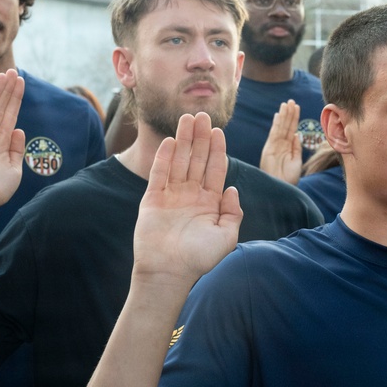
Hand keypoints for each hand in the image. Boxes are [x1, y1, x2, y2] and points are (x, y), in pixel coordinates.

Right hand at [0, 69, 25, 209]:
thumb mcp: (15, 167)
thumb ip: (17, 148)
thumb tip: (19, 130)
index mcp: (2, 141)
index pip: (10, 114)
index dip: (15, 98)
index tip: (21, 82)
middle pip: (0, 107)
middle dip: (7, 89)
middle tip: (13, 70)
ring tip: (5, 75)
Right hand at [132, 113, 242, 283]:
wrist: (169, 272)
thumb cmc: (200, 259)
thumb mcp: (227, 236)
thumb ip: (233, 212)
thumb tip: (233, 188)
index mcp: (210, 203)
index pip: (215, 170)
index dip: (217, 150)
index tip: (219, 130)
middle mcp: (191, 196)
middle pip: (197, 160)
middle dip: (200, 137)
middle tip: (202, 114)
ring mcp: (172, 196)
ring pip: (180, 162)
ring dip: (184, 140)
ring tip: (188, 118)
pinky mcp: (153, 200)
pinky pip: (160, 174)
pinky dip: (166, 157)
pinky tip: (172, 141)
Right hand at [260, 100, 301, 184]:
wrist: (280, 188)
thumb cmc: (288, 179)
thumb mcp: (296, 162)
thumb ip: (296, 148)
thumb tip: (297, 135)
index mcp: (288, 148)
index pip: (291, 130)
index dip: (294, 119)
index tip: (296, 108)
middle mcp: (280, 145)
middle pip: (286, 126)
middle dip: (289, 114)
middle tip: (292, 101)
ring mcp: (274, 146)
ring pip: (280, 128)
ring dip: (284, 116)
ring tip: (287, 104)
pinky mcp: (269, 148)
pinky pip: (274, 134)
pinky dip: (276, 125)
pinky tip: (279, 115)